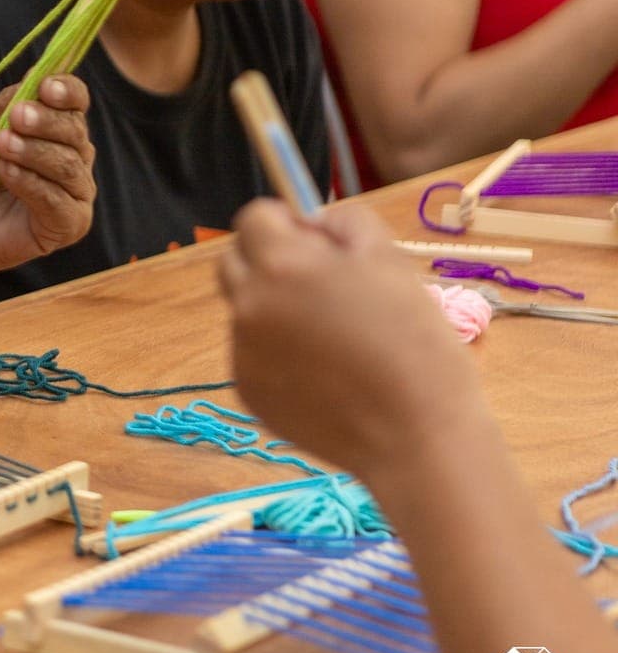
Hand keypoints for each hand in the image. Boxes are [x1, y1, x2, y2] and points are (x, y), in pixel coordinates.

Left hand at [0, 76, 94, 280]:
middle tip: (16, 118)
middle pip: (75, 130)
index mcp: (52, 129)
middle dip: (45, 120)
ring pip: (69, 165)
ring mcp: (71, 193)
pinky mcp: (65, 226)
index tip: (45, 86)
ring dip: (34, 151)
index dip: (67, 91)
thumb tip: (39, 76)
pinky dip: (32, 184)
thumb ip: (6, 103)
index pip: (75, 102)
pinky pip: (60, 202)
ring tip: (1, 147)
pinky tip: (6, 174)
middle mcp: (70, 158)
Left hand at [217, 201, 480, 477]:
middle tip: (319, 284)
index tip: (315, 241)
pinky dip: (280, 355)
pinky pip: (255, 355)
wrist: (417, 435)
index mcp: (281, 265)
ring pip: (247, 310)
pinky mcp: (247, 391)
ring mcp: (242, 351)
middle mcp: (248, 304)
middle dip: (268, 262)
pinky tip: (327, 375)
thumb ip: (344, 225)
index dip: (285, 223)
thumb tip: (314, 221)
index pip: (253, 217)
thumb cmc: (415, 343)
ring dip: (276, 310)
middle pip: (234, 261)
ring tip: (335, 338)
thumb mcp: (391, 261)